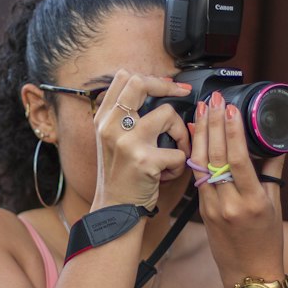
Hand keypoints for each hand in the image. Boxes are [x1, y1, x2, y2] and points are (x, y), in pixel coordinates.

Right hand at [92, 70, 191, 210]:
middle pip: (140, 83)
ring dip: (180, 134)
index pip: (124, 78)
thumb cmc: (121, 175)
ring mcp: (127, 142)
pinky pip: (178, 152)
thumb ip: (126, 115)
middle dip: (168, 87)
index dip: (151, 78)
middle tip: (183, 94)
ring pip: (168, 114)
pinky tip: (167, 174)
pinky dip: (179, 165)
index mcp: (103, 118)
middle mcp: (110, 126)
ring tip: (175, 151)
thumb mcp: (113, 139)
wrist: (115, 209)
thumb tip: (158, 88)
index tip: (168, 86)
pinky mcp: (144, 160)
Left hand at [189, 89, 285, 281]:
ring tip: (201, 109)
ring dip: (200, 134)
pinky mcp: (201, 211)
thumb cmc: (266, 242)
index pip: (238, 159)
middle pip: (216, 156)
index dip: (232, 131)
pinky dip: (196, 154)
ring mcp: (212, 208)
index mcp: (252, 201)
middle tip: (212, 99)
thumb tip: (276, 143)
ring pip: (202, 164)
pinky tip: (196, 136)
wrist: (248, 275)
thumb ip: (273, 172)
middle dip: (213, 124)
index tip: (230, 108)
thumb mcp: (276, 205)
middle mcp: (229, 204)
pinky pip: (198, 177)